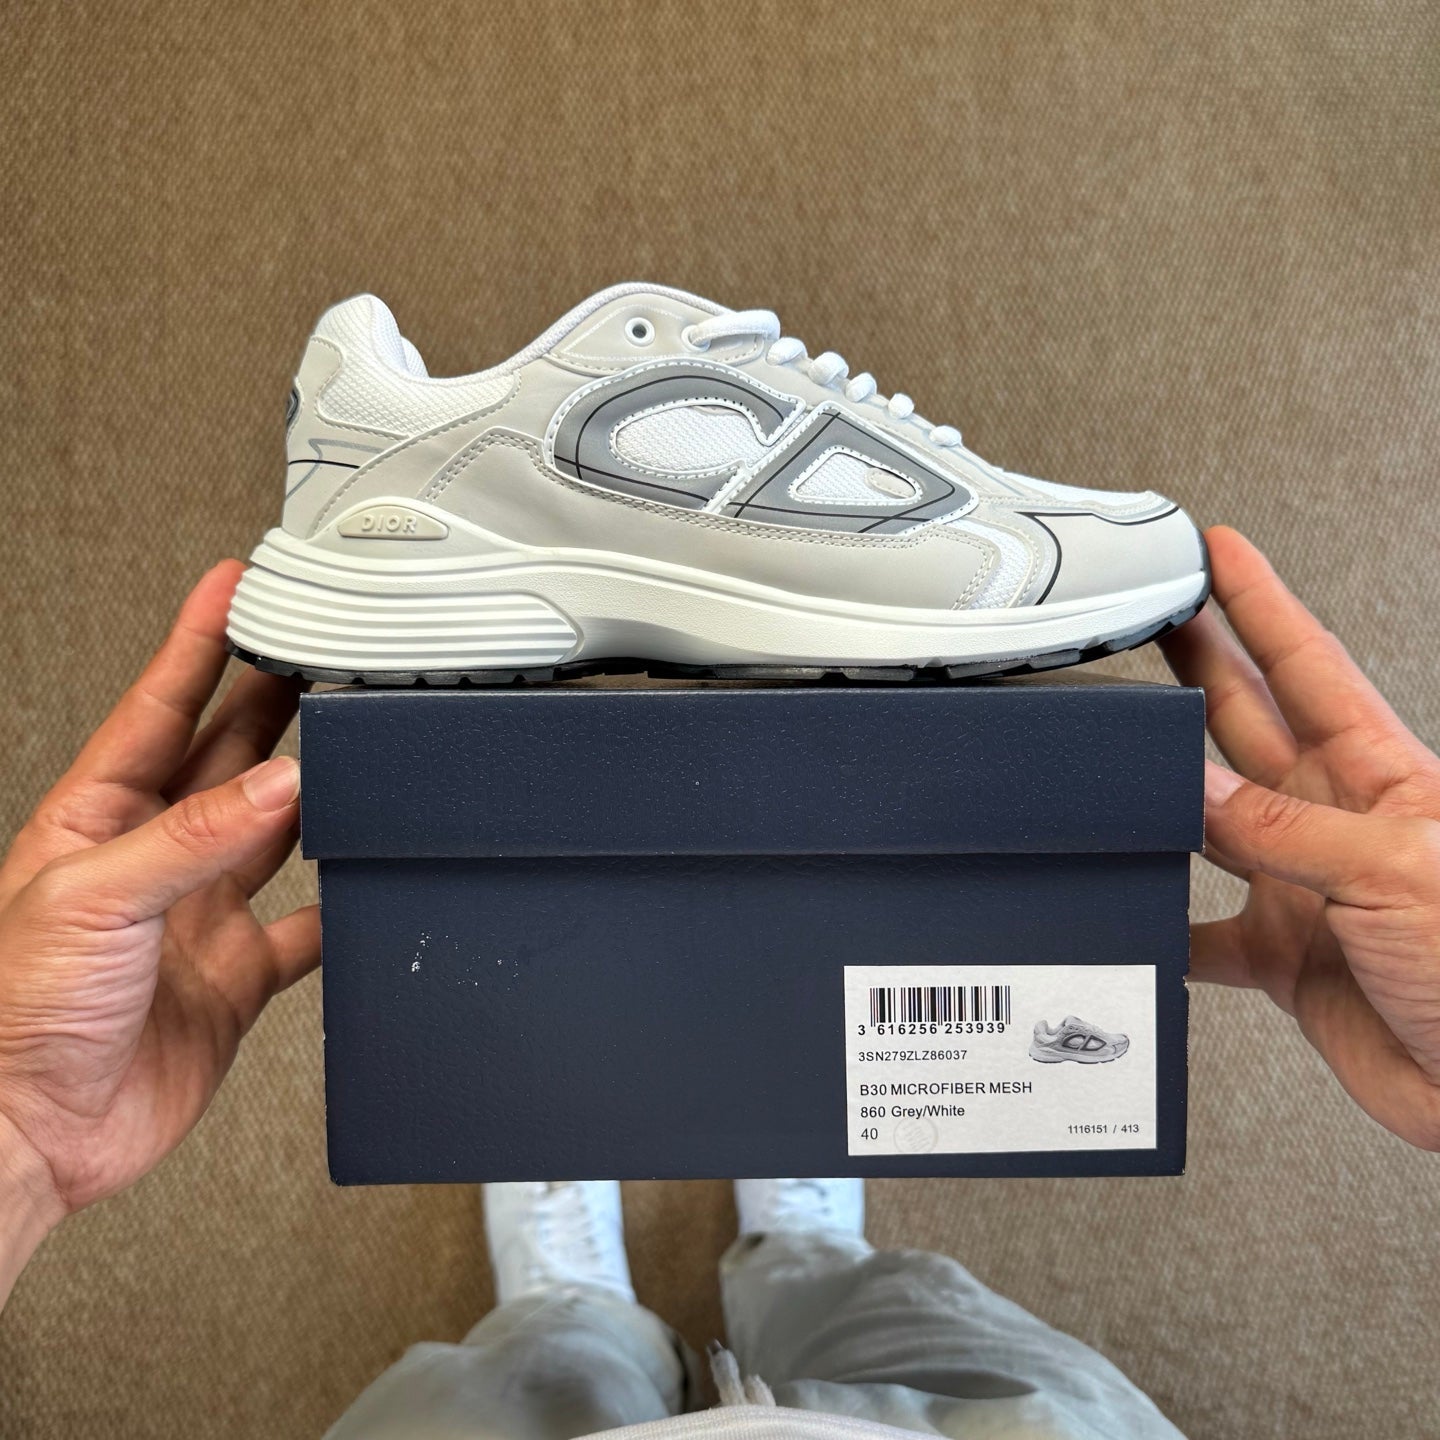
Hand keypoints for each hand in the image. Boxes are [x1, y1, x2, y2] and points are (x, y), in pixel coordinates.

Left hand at [0, 563, 318, 1304]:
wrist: (35, 1133)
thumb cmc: (17, 1016)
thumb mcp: (94, 898)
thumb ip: (192, 838)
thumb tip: (278, 783)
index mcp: (97, 821)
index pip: (157, 708)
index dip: (196, 643)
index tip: (234, 587)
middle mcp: (154, 859)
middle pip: (226, 758)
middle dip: (272, 702)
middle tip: (319, 653)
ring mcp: (198, 916)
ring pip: (273, 832)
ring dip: (315, 794)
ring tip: (357, 749)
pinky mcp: (237, 975)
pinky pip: (305, 925)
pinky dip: (339, 904)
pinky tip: (363, 879)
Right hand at [1161, 527, 1439, 1149]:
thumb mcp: (1388, 870)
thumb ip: (1279, 826)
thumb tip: (1192, 784)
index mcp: (1380, 776)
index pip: (1307, 665)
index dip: (1260, 603)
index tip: (1220, 552)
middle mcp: (1336, 822)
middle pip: (1248, 725)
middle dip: (1198, 668)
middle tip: (1151, 621)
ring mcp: (1307, 888)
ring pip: (1212, 821)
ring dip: (1164, 791)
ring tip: (1117, 754)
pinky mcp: (1284, 958)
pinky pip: (1201, 933)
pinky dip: (1161, 926)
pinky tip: (1133, 912)